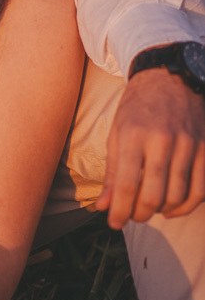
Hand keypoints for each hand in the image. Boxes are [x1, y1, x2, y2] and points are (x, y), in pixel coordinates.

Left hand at [96, 68, 204, 228]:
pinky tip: (171, 208)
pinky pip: (199, 190)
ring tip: (148, 209)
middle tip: (131, 216)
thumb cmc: (137, 106)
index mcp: (133, 134)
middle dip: (139, 214)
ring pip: (177, 196)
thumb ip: (113, 171)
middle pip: (153, 195)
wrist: (169, 77)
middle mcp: (162, 140)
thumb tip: (105, 206)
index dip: (120, 210)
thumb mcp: (117, 132)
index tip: (114, 223)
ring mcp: (188, 144)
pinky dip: (185, 206)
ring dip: (160, 211)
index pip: (127, 184)